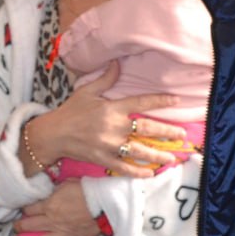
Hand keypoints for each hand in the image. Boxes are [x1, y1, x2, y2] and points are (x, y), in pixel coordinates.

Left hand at [13, 180, 100, 235]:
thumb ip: (57, 189)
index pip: (30, 208)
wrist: (106, 204)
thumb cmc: (88, 190)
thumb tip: (52, 191)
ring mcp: (63, 235)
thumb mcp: (68, 183)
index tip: (24, 209)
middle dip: (20, 226)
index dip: (25, 208)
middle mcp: (52, 222)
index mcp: (49, 205)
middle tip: (16, 227)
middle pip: (29, 225)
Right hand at [28, 63, 187, 176]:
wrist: (53, 134)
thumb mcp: (87, 91)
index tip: (176, 100)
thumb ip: (105, 78)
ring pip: (139, 150)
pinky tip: (150, 173)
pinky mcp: (102, 160)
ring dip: (157, 155)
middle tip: (181, 135)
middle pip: (146, 128)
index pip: (141, 102)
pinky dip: (137, 172)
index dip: (160, 100)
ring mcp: (109, 145)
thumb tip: (117, 62)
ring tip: (172, 157)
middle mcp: (113, 127)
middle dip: (166, 132)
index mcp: (112, 108)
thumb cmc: (71, 111)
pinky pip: (123, 168)